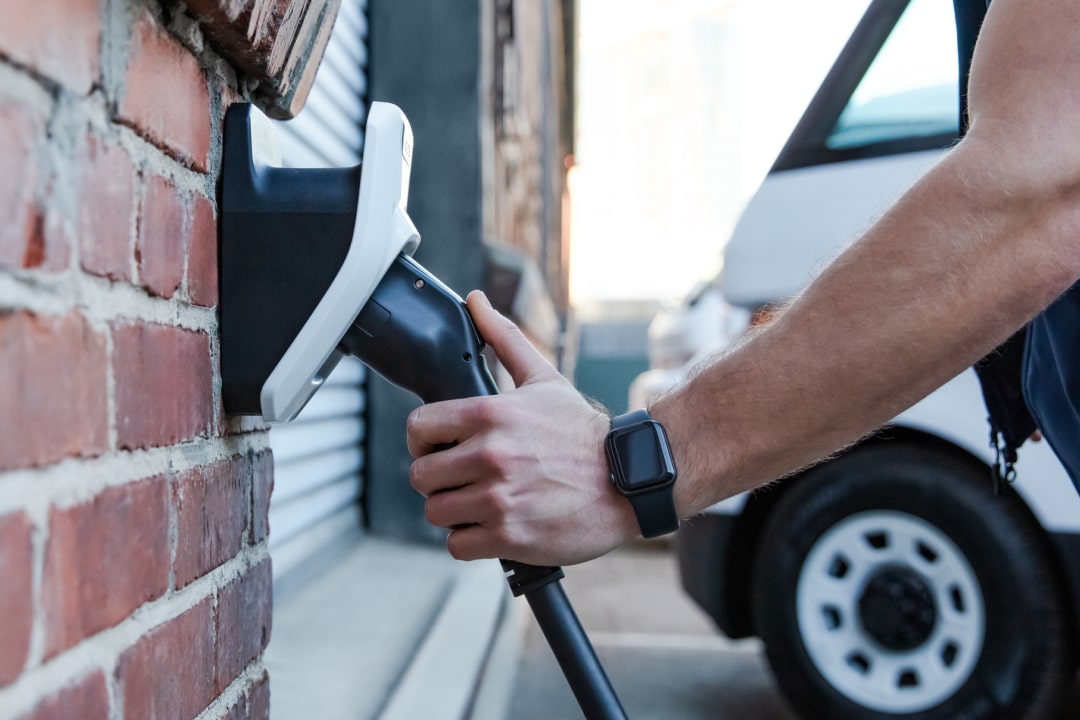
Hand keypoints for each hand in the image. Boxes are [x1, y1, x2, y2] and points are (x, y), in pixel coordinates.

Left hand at [406, 291, 639, 565]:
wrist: (630, 481)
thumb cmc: (584, 433)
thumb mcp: (545, 380)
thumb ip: (504, 340)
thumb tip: (476, 301)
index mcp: (490, 414)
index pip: (418, 428)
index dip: (423, 441)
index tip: (438, 448)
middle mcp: (490, 454)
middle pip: (421, 476)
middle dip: (439, 479)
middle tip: (462, 479)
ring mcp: (498, 498)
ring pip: (435, 511)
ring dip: (453, 511)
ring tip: (480, 503)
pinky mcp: (509, 536)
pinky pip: (457, 544)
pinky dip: (469, 540)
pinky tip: (492, 526)